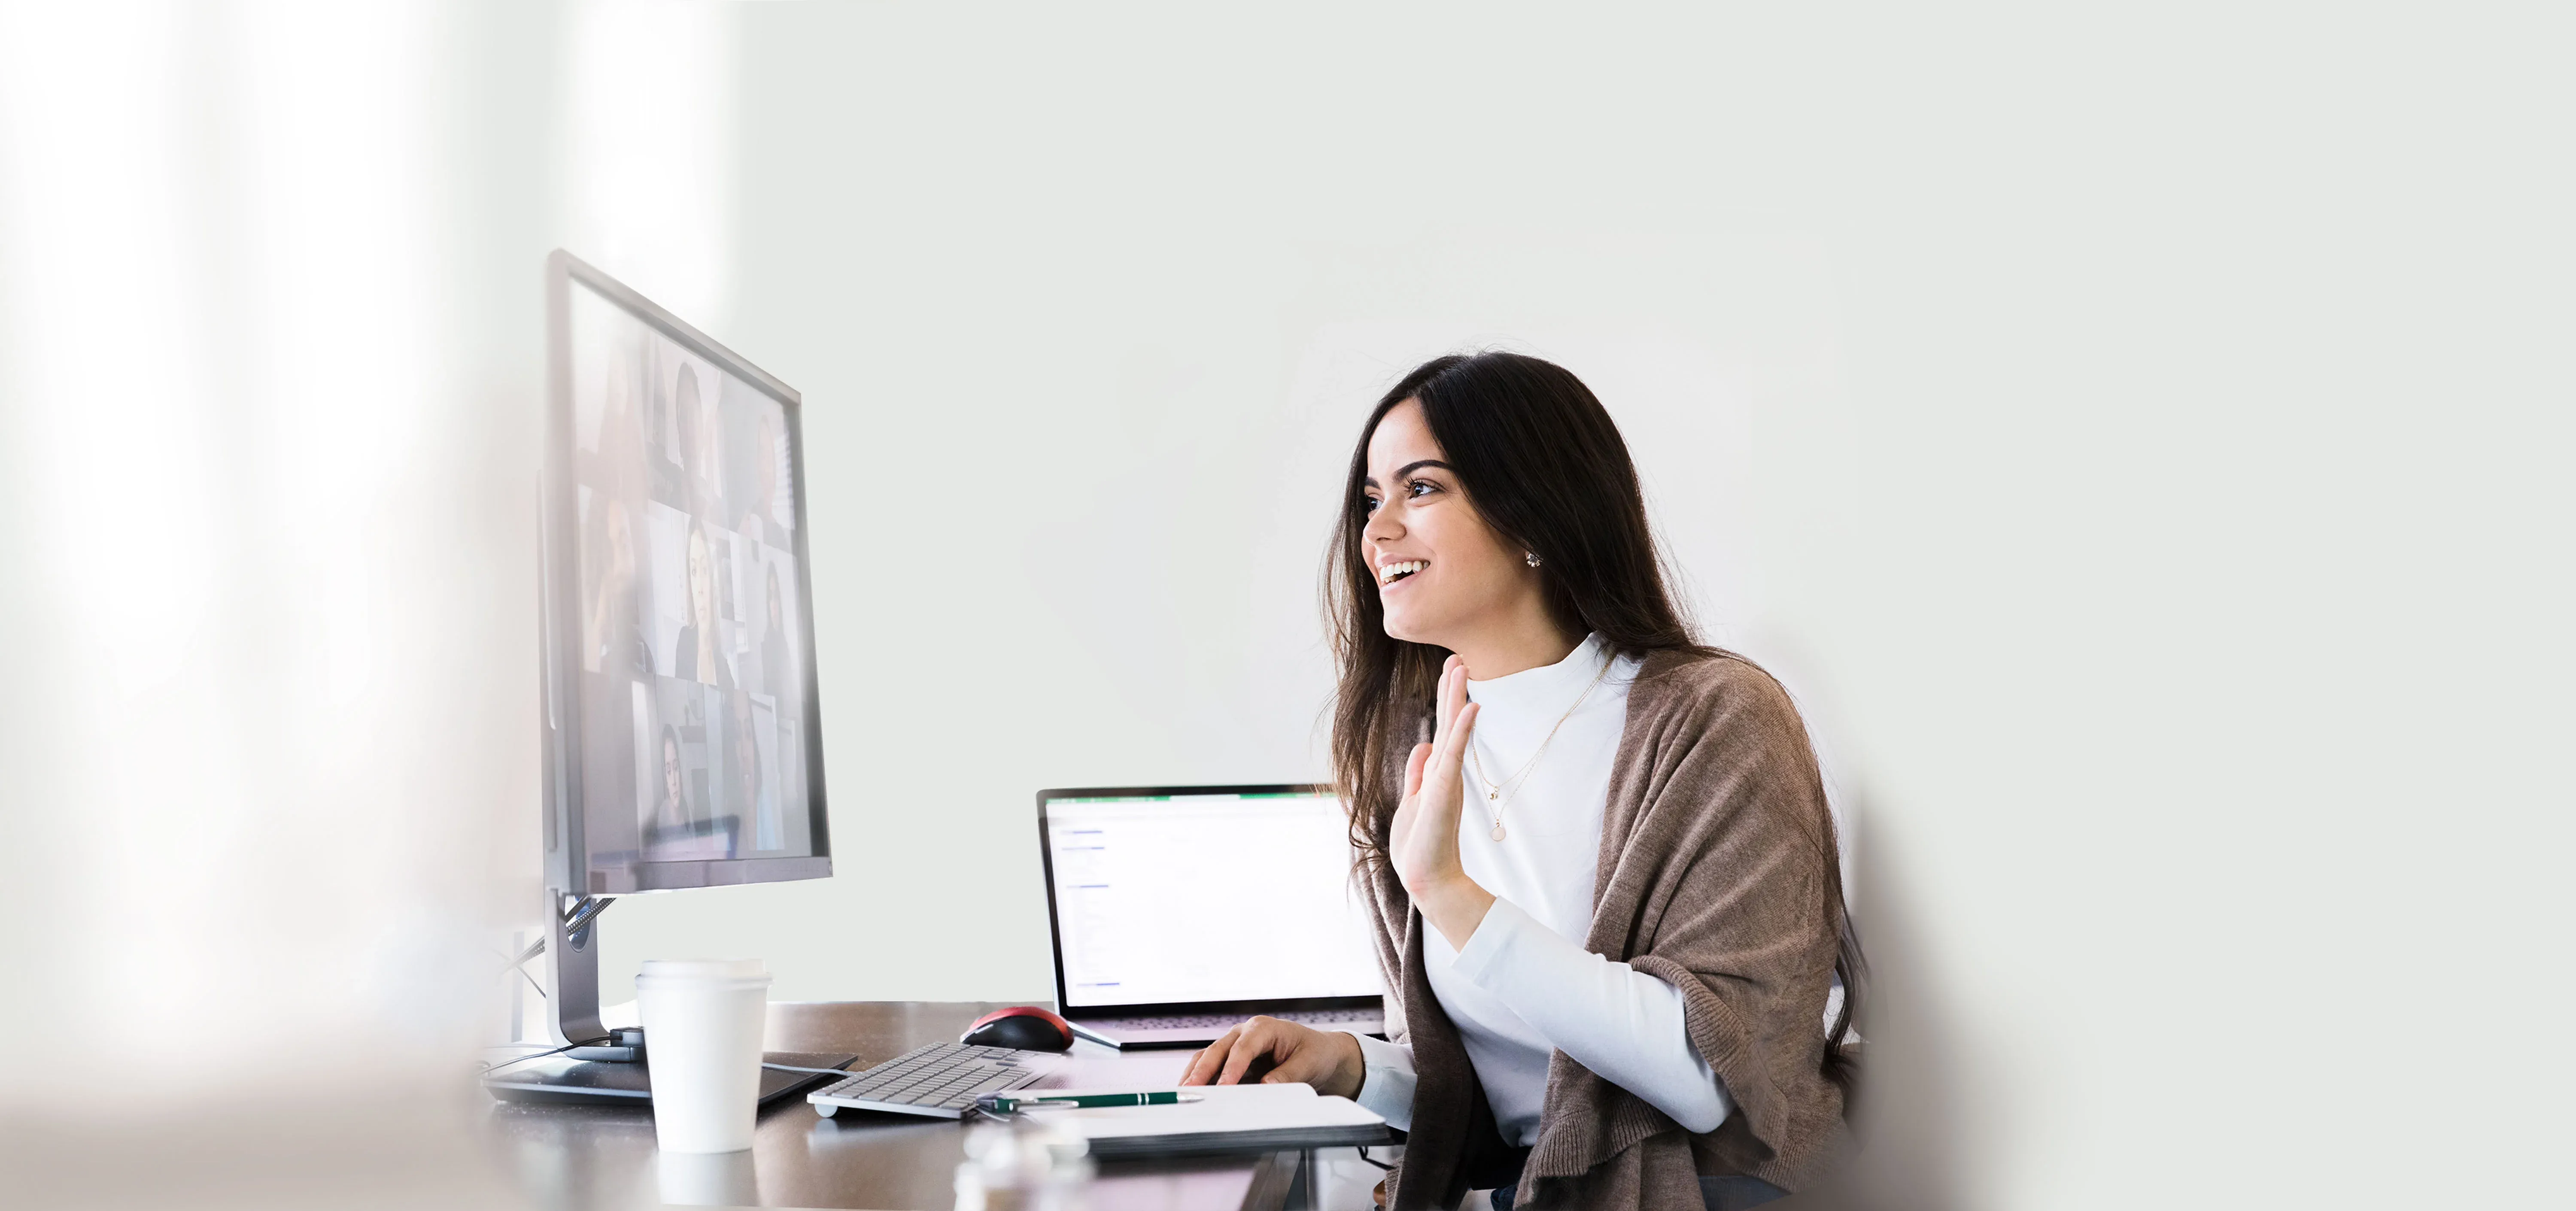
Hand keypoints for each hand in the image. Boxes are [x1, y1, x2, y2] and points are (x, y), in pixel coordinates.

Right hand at [1177, 1016, 1365, 1098]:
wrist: (1320, 1053)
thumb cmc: (1315, 1052)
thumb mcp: (1308, 1063)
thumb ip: (1287, 1074)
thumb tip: (1266, 1085)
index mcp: (1264, 1028)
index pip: (1243, 1048)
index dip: (1232, 1068)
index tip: (1225, 1086)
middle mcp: (1245, 1033)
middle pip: (1218, 1050)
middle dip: (1203, 1070)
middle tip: (1192, 1089)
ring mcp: (1236, 1045)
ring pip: (1208, 1056)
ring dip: (1195, 1073)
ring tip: (1184, 1091)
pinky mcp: (1232, 1059)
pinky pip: (1211, 1066)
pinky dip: (1200, 1077)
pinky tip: (1192, 1090)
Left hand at [1386, 656, 1495, 948]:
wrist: (1428, 878)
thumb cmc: (1420, 845)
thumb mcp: (1413, 799)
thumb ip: (1417, 772)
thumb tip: (1422, 744)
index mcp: (1436, 773)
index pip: (1442, 729)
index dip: (1445, 700)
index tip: (1450, 671)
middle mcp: (1444, 772)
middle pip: (1449, 722)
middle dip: (1452, 690)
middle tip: (1459, 658)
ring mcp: (1446, 779)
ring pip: (1453, 730)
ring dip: (1456, 698)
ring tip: (1462, 667)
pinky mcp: (1445, 790)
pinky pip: (1454, 753)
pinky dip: (1461, 730)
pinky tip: (1471, 708)